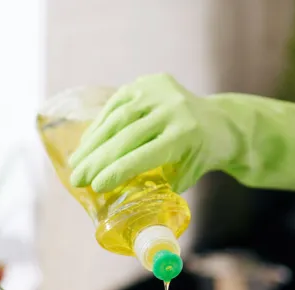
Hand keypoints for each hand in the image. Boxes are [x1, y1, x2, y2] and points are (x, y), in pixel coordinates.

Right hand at [68, 73, 237, 194]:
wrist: (219, 122)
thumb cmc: (196, 158)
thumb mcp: (180, 177)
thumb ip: (150, 187)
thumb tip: (114, 202)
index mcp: (186, 135)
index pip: (144, 155)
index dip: (117, 171)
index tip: (94, 187)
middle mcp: (174, 109)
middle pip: (126, 136)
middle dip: (97, 160)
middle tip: (76, 179)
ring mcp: (160, 91)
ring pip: (117, 119)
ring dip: (92, 143)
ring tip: (76, 163)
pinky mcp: (149, 82)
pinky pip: (116, 105)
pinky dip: (99, 126)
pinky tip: (87, 143)